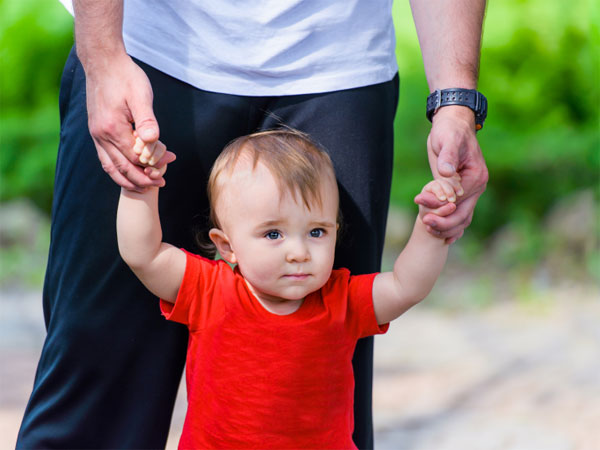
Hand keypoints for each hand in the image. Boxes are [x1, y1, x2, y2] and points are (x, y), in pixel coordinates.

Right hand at [84, 53, 171, 190]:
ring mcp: (96, 135)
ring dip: (128, 179)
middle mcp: (100, 135)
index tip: (169, 163)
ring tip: (145, 186)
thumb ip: (147, 120)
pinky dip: (117, 170)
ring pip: (110, 167)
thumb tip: (152, 140)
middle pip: (122, 168)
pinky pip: (105, 158)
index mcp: (113, 128)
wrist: (103, 61)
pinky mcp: (96, 131)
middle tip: (160, 184)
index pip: (135, 157)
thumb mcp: (141, 95)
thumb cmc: (126, 76)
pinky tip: (128, 172)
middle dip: (141, 179)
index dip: (153, 165)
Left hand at [414, 105, 488, 243]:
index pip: (458, 201)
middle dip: (444, 223)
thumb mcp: (447, 140)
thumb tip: (445, 171)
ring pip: (462, 217)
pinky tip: (437, 231)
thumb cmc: (449, 130)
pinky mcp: (463, 191)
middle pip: (463, 215)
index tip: (422, 212)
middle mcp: (478, 186)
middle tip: (424, 224)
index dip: (440, 208)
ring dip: (446, 227)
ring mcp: (472, 190)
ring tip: (427, 228)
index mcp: (476, 176)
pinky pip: (459, 213)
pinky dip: (449, 223)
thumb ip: (448, 157)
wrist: (453, 123)